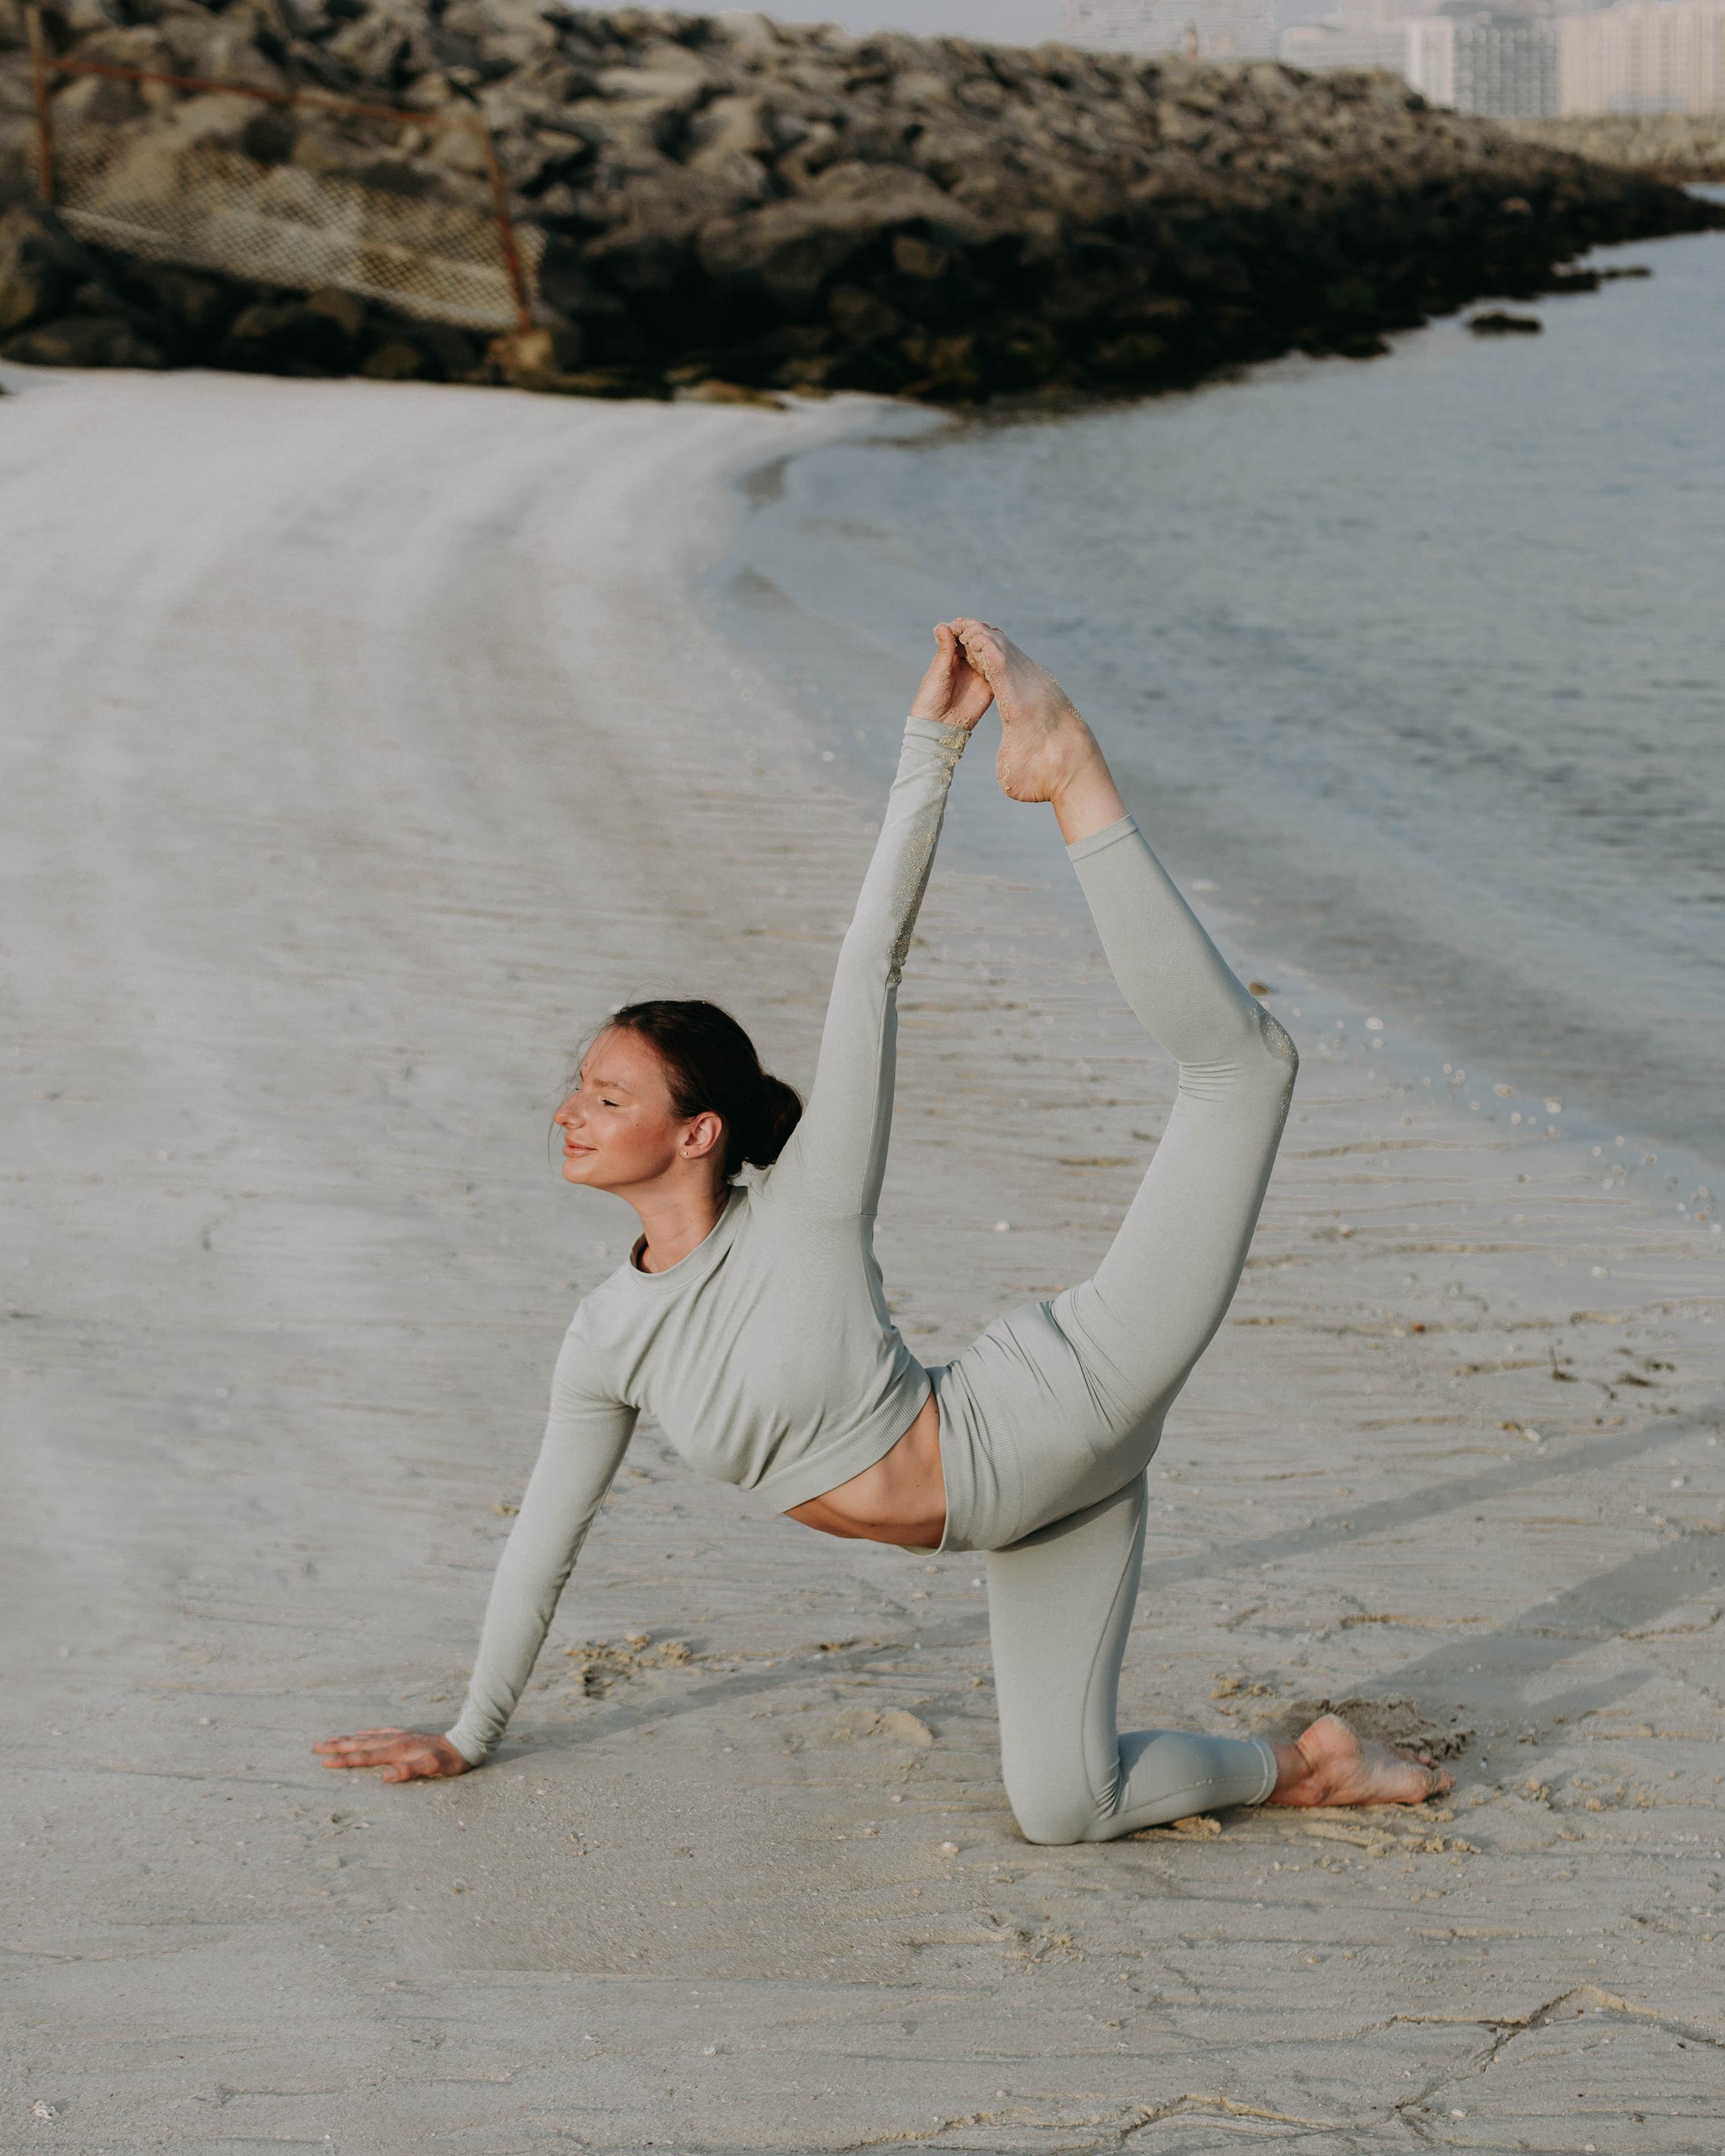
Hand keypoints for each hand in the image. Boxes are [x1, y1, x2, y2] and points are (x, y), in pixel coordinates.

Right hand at [313, 1727, 470, 1782]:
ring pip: (368, 1737)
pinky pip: (382, 1732)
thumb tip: (386, 1775)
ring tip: (331, 1738)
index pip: (365, 1757)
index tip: (324, 1761)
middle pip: (361, 1744)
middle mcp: (395, 1741)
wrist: (466, 1742)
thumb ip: (410, 1771)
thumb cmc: (450, 1760)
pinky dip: (368, 1732)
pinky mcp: (407, 1735)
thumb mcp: (433, 1768)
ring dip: (349, 1738)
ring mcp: (401, 1736)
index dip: (344, 1760)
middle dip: (338, 1746)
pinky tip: (363, 1732)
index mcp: (398, 1751)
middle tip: (316, 1746)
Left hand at [908, 620, 994, 731]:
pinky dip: (1001, 662)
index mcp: (951, 658)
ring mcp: (978, 675)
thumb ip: (945, 649)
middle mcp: (966, 664)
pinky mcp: (988, 687)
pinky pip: (997, 672)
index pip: (962, 637)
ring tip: (995, 635)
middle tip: (984, 627)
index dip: (966, 628)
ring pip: (989, 654)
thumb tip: (943, 624)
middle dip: (982, 634)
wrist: (939, 726)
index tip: (967, 622)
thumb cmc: (931, 698)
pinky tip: (1003, 653)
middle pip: (978, 643)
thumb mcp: (938, 671)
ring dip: (993, 645)